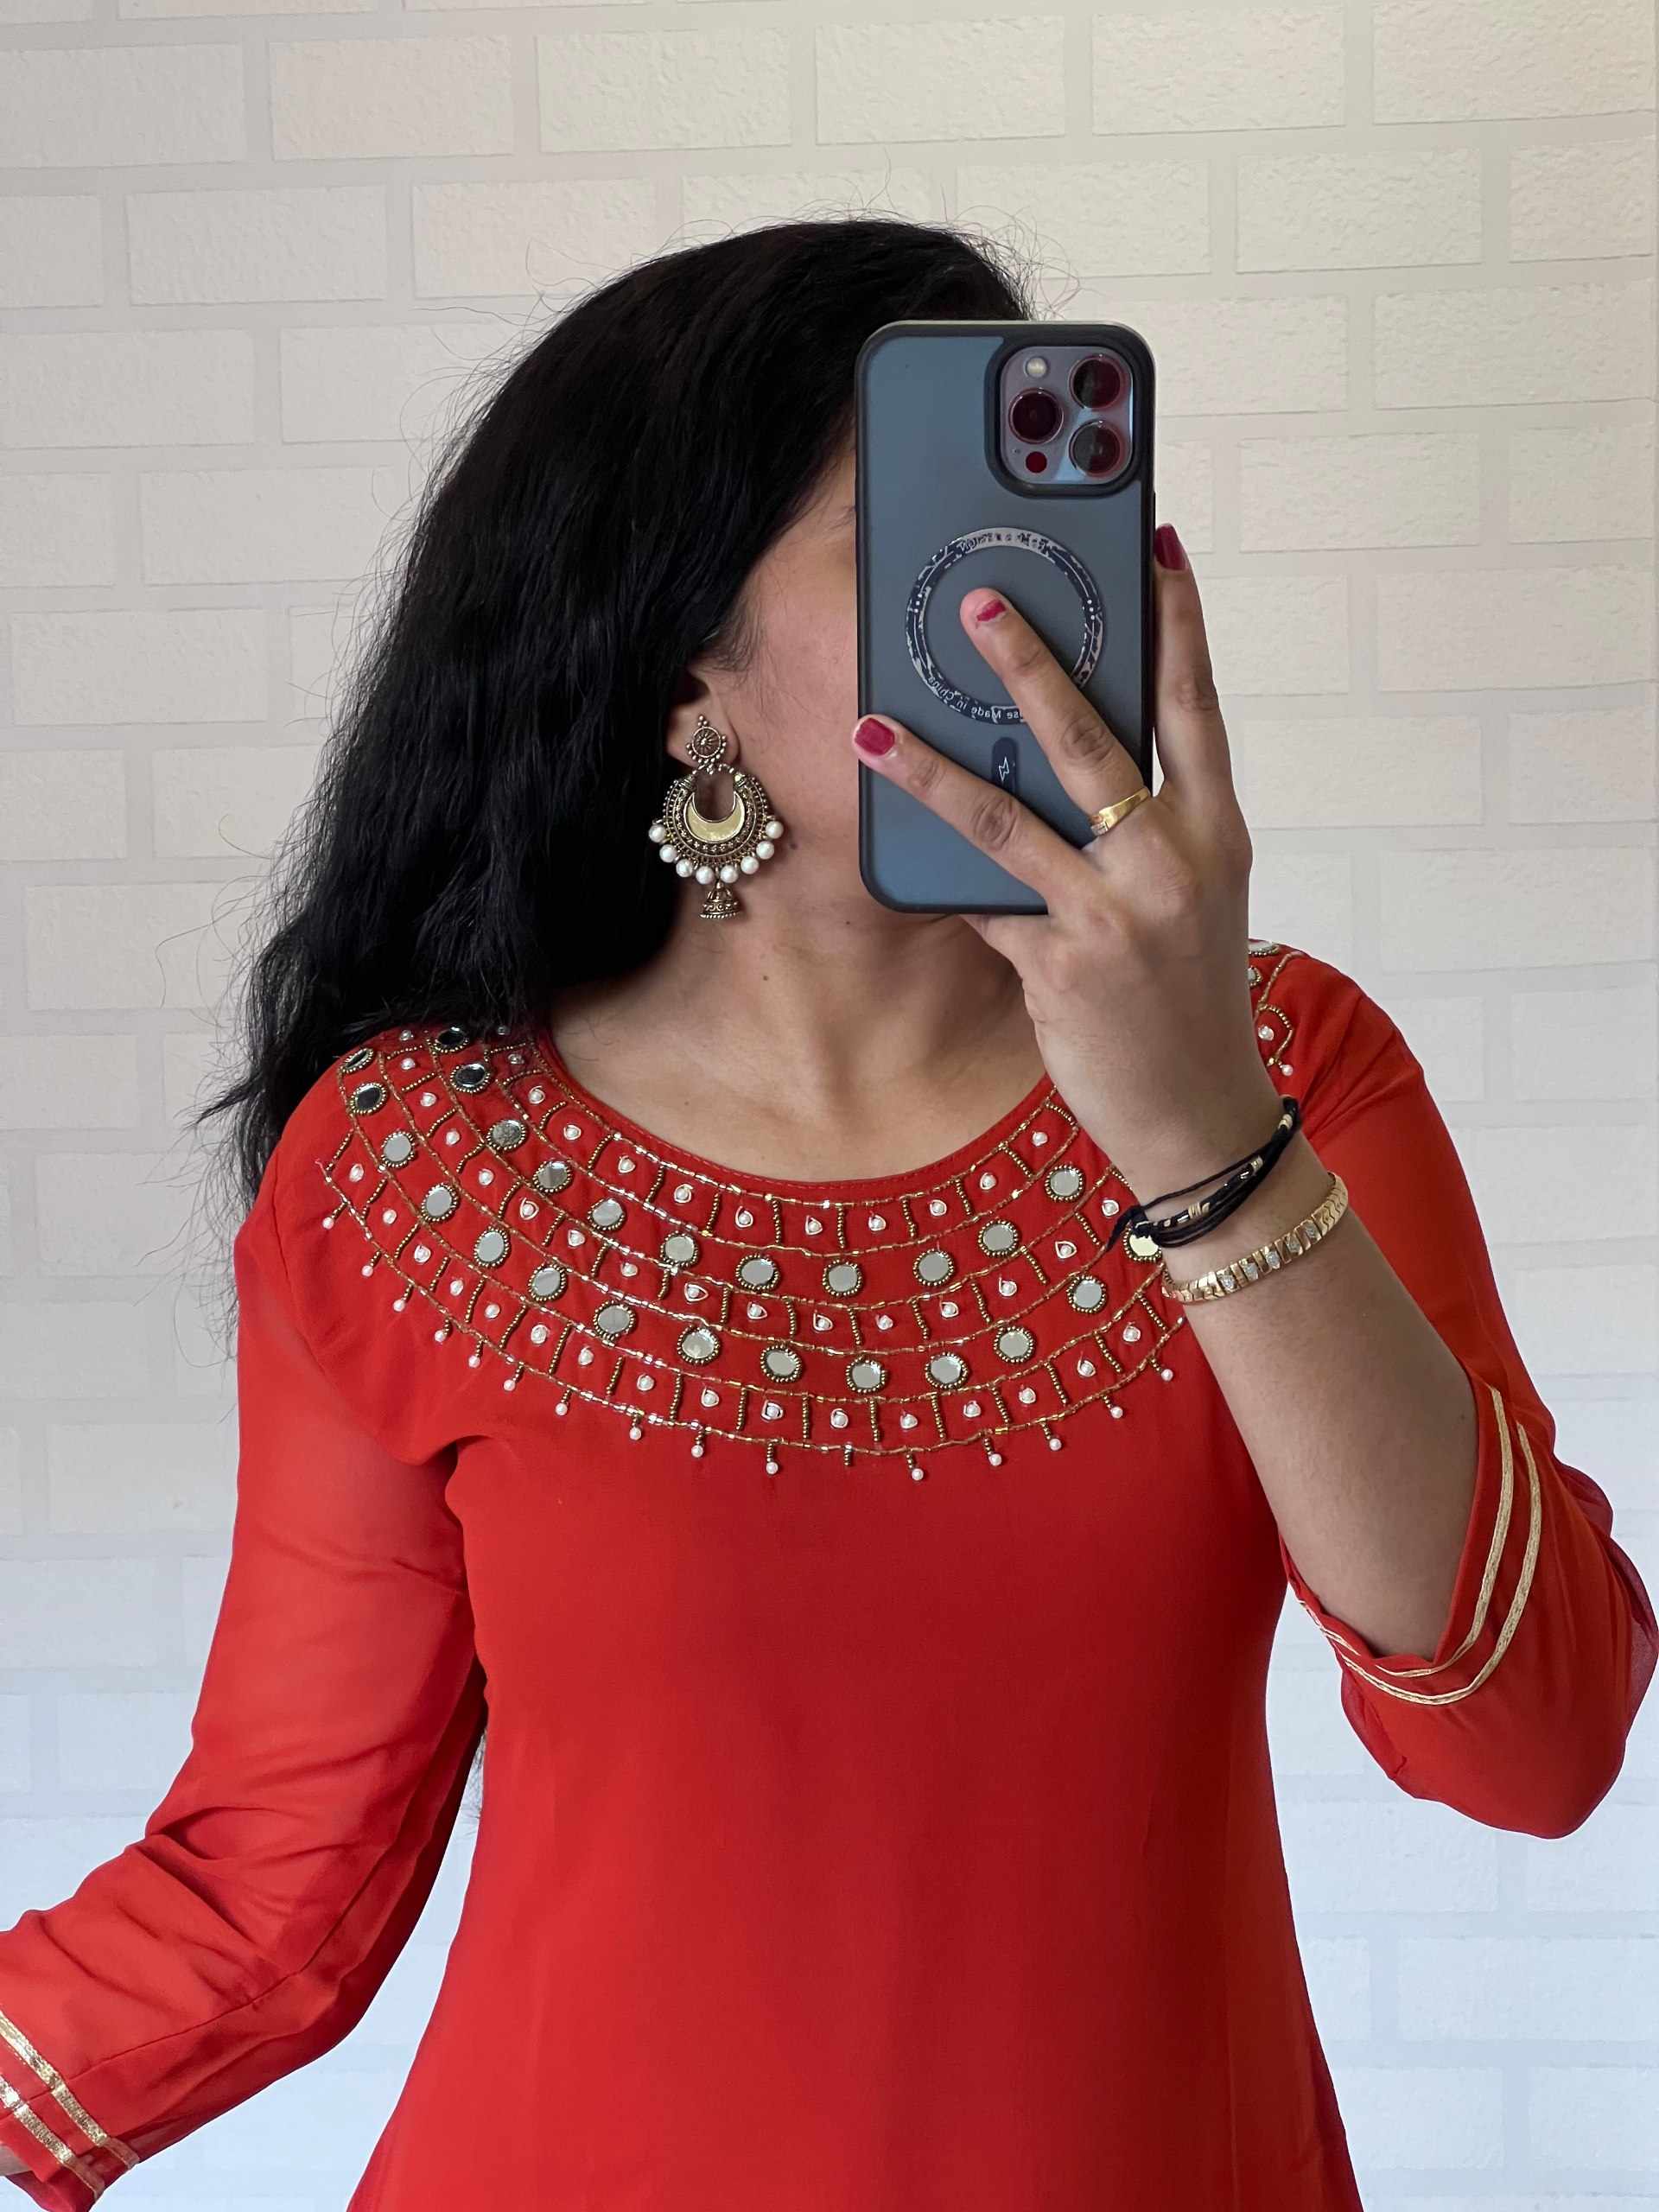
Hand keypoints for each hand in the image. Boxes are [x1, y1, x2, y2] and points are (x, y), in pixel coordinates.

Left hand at [850, 522, 1283, 1203]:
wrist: (1200, 1114)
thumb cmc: (1188, 995)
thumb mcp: (1192, 898)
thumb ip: (1146, 828)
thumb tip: (1058, 760)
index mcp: (1215, 831)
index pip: (1197, 706)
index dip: (1179, 624)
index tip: (1156, 547)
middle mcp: (1171, 861)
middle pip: (1091, 739)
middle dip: (1028, 662)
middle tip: (977, 600)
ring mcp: (1115, 915)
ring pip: (1008, 818)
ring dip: (930, 768)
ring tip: (871, 728)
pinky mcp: (1061, 967)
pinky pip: (982, 903)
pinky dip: (937, 875)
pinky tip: (884, 840)